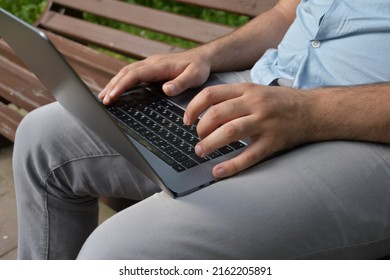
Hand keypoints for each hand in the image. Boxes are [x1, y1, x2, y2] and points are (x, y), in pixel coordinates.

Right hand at [99, 49, 211, 104]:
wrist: (202, 58)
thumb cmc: (199, 68)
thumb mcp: (195, 76)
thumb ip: (181, 83)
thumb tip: (166, 89)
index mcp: (159, 65)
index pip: (135, 75)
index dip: (122, 85)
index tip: (112, 96)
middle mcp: (151, 63)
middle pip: (126, 73)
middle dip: (113, 86)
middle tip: (103, 100)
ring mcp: (150, 65)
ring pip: (126, 72)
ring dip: (114, 83)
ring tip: (103, 97)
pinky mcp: (151, 69)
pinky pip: (132, 74)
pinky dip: (121, 81)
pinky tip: (116, 89)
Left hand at [184, 83, 311, 177]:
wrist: (314, 110)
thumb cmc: (281, 102)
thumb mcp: (256, 91)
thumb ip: (233, 97)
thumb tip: (205, 111)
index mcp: (247, 89)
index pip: (211, 94)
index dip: (193, 108)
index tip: (186, 120)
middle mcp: (254, 103)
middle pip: (217, 114)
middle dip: (200, 129)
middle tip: (196, 139)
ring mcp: (265, 122)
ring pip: (230, 132)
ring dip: (210, 143)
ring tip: (200, 151)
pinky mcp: (273, 141)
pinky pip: (249, 156)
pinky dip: (231, 165)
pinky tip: (218, 171)